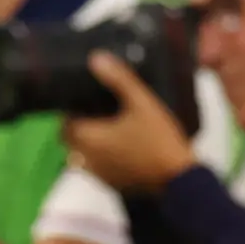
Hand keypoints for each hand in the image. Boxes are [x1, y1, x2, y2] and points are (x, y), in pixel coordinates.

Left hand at [58, 53, 201, 193]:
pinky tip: (124, 150)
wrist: (179, 181)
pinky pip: (98, 169)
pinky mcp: (112, 186)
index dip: (74, 110)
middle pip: (71, 140)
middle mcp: (86, 159)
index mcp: (87, 138)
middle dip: (80, 126)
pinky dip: (103, 159)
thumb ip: (119, 79)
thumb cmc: (159, 140)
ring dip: (90, 144)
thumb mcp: (142, 103)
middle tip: (100, 113)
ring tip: (112, 131)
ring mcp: (99, 175)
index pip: (65, 122)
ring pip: (83, 156)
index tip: (89, 101)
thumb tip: (96, 58)